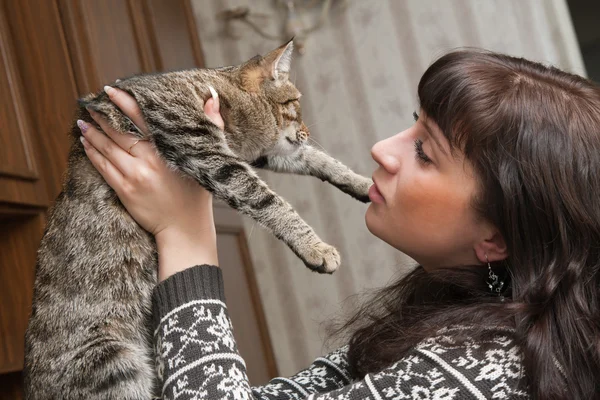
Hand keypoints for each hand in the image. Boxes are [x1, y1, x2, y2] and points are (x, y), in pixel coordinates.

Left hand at [79, 85, 224, 279]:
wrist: (185, 230)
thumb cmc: (197, 196)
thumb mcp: (208, 158)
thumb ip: (211, 125)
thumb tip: (210, 97)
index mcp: (167, 150)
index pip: (142, 119)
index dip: (125, 103)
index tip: (111, 90)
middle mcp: (148, 161)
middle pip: (119, 132)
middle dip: (103, 116)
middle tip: (92, 103)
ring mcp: (134, 176)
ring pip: (107, 148)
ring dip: (93, 132)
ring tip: (84, 120)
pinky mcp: (124, 190)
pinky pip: (103, 167)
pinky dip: (92, 152)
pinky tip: (86, 142)